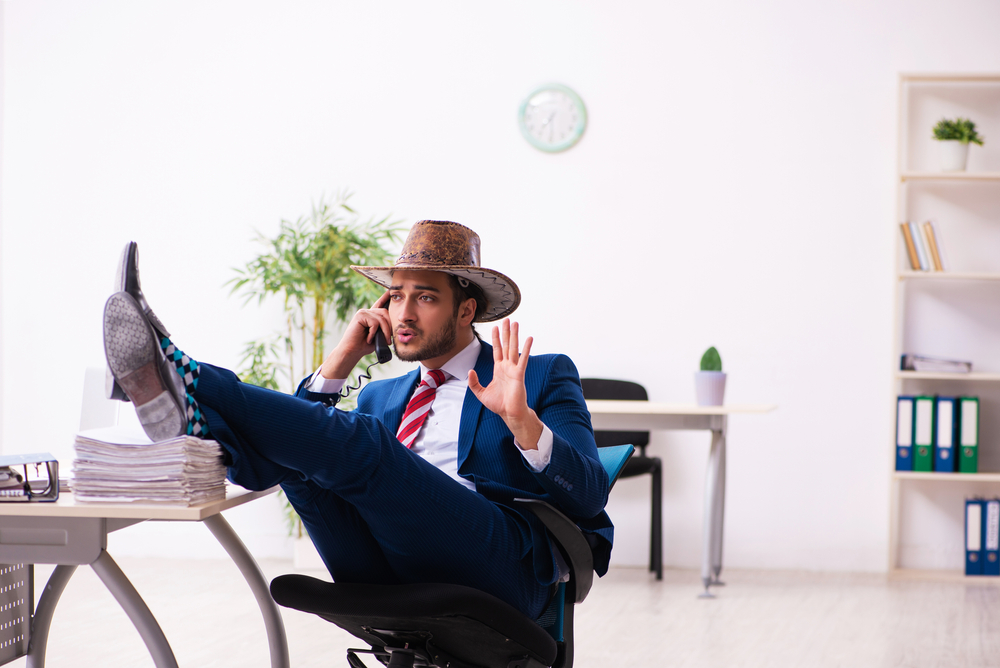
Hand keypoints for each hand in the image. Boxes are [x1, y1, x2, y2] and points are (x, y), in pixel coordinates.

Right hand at [319, 291, 391, 378]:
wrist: (352, 351)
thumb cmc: (364, 345)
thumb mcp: (379, 336)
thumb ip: (385, 328)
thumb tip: (394, 326)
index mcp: (371, 316)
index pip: (380, 304)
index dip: (385, 297)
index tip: (390, 290)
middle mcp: (367, 312)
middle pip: (385, 313)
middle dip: (389, 327)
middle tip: (389, 340)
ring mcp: (363, 312)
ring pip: (381, 319)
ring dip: (384, 332)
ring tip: (382, 341)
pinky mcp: (360, 315)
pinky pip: (374, 322)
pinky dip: (373, 333)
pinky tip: (368, 338)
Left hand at [468, 319, 543, 448]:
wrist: (509, 414)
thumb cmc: (498, 404)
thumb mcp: (481, 393)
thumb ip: (474, 382)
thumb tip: (470, 371)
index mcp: (499, 369)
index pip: (497, 350)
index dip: (496, 338)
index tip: (496, 327)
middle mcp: (507, 367)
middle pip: (506, 345)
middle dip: (506, 332)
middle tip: (507, 320)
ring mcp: (514, 369)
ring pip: (513, 349)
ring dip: (515, 336)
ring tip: (516, 323)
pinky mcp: (519, 374)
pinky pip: (523, 359)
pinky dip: (526, 348)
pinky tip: (529, 338)